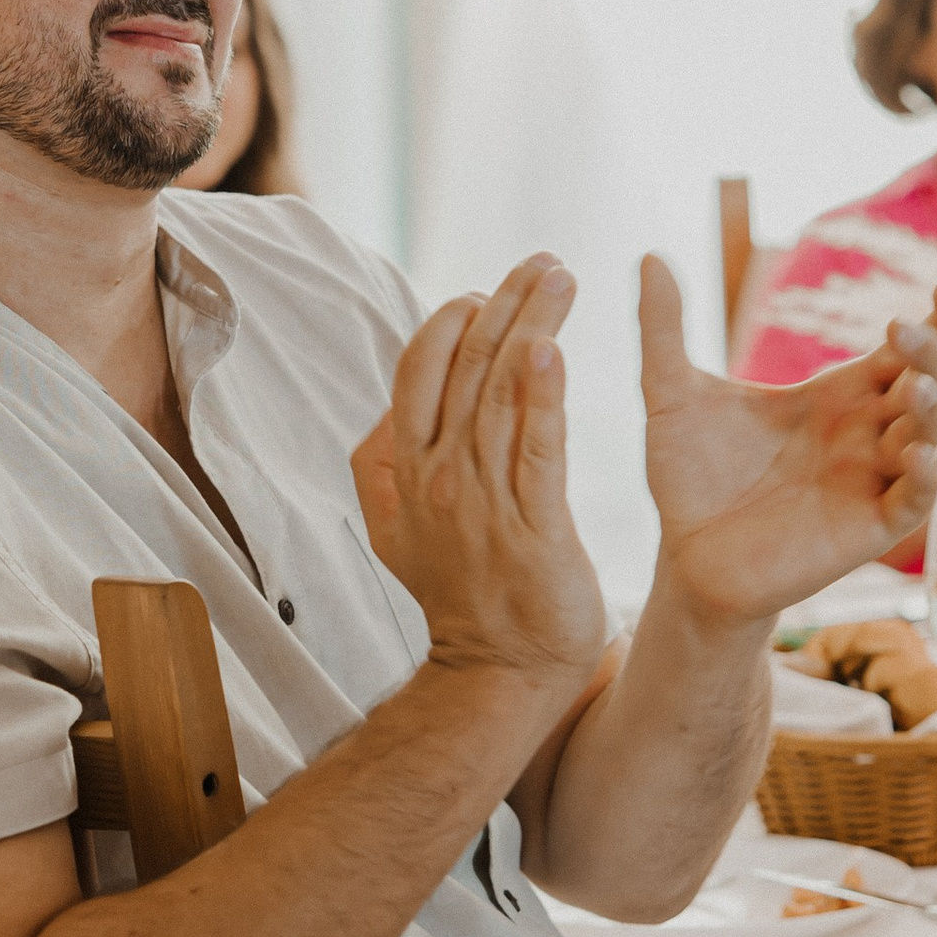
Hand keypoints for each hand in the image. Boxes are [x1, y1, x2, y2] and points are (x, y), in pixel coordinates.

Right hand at [352, 255, 607, 704]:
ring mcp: (483, 501)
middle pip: (466, 366)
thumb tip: (380, 424)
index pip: (419, 371)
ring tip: (557, 277)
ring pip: (501, 392)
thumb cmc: (463, 602)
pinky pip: (535, 449)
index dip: (452, 323)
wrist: (498, 675)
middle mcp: (440, 476)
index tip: (490, 292)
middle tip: (543, 261)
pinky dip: (540, 396)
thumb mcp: (397, 535)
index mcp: (408, 471)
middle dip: (504, 303)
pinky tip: (551, 350)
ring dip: (530, 325)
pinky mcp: (533, 526)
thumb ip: (383, 475)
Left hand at [635, 259, 936, 627]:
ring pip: (929, 437)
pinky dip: (925, 478)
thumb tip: (648, 256)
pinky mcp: (867, 529)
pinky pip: (913, 502)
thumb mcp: (670, 395)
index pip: (903, 350)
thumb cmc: (688, 476)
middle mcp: (865, 434)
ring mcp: (871, 481)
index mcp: (836, 395)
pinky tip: (919, 454)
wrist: (683, 554)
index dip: (936, 320)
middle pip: (928, 383)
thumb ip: (663, 328)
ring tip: (913, 388)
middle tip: (904, 333)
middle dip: (930, 353)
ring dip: (932, 410)